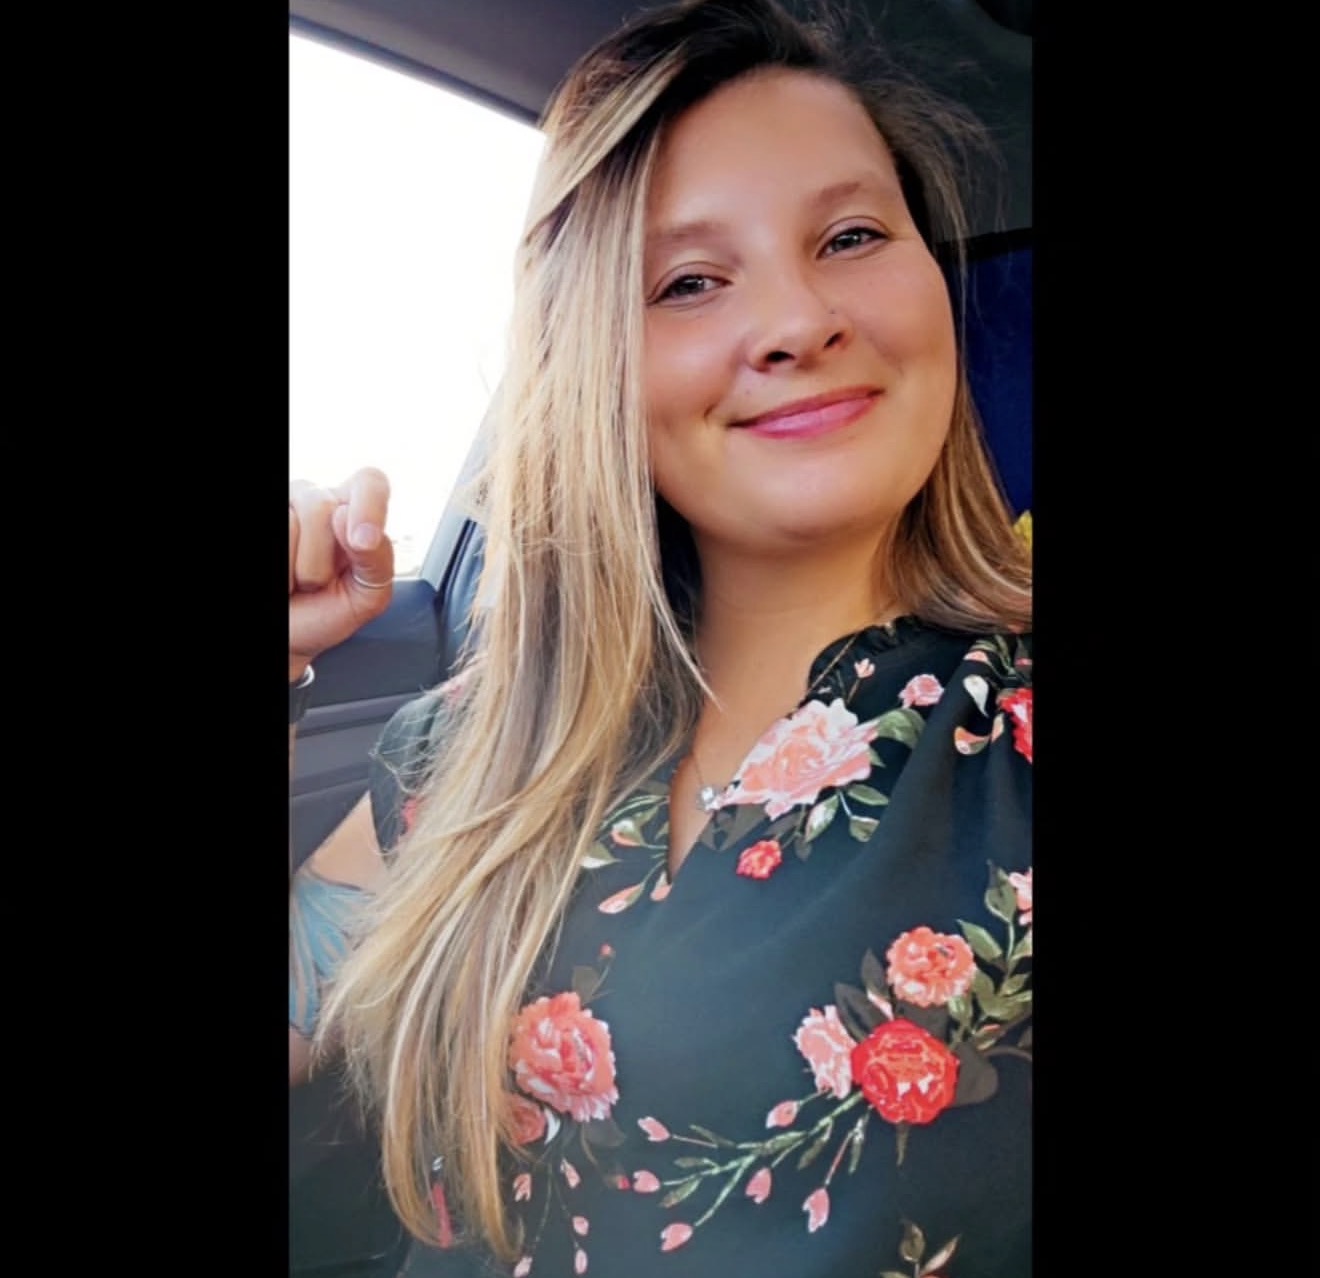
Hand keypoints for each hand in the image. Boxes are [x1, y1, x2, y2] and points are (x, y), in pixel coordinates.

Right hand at [289, 468, 393, 681]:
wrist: (289, 635)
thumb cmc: (325, 613)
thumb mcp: (367, 597)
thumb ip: (378, 562)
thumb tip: (359, 530)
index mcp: (355, 514)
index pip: (370, 483)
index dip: (368, 506)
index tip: (362, 542)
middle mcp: (320, 501)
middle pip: (324, 508)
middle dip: (321, 560)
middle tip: (317, 581)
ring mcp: (286, 507)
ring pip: (294, 521)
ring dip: (297, 568)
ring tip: (296, 580)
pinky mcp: (269, 515)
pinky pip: (278, 534)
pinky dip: (282, 573)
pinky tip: (284, 577)